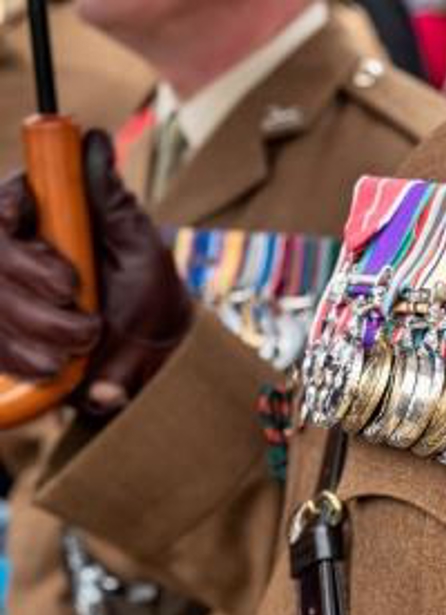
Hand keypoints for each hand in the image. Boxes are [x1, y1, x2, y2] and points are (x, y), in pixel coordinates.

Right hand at [0, 129, 191, 414]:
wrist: (153, 352)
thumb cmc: (148, 290)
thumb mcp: (140, 245)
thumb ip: (112, 199)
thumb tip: (97, 141)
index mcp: (43, 217)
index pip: (4, 203)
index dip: (6, 209)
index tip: (20, 222)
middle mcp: (14, 251)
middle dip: (33, 286)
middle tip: (85, 311)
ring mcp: (3, 294)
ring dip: (35, 327)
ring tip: (86, 340)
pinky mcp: (1, 335)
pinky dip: (23, 358)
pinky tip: (56, 365)